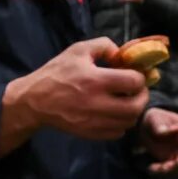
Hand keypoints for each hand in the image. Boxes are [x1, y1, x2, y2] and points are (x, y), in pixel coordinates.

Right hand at [0, 38, 147, 150]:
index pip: (134, 82)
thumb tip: (122, 54)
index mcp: (96, 80)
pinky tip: (114, 114)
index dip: (140, 77)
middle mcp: (97, 103)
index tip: (136, 75)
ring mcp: (94, 121)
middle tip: (138, 91)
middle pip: (136, 106)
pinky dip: (121, 124)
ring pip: (129, 122)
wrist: (35, 100)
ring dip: (133, 111)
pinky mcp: (90, 133)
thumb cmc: (56, 73)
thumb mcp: (78, 50)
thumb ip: (103, 45)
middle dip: (142, 97)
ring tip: (127, 101)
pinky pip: (117, 133)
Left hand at [139, 107, 177, 175]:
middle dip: (177, 167)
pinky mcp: (171, 160)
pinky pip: (170, 170)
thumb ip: (160, 125)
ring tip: (152, 168)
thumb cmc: (153, 118)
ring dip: (168, 172)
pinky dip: (161, 172)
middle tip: (163, 168)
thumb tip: (173, 130)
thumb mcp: (154, 118)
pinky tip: (150, 169)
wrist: (145, 124)